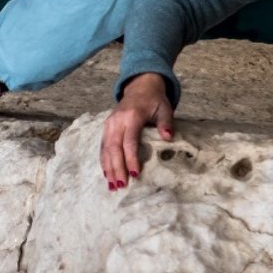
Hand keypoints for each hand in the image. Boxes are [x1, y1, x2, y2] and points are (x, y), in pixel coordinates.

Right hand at [102, 73, 175, 188]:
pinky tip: (107, 175)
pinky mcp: (107, 127)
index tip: (135, 173)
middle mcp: (117, 121)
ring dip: (108, 168)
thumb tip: (168, 138)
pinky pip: (103, 146)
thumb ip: (166, 123)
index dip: (131, 158)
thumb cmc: (154, 100)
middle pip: (114, 148)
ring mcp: (109, 124)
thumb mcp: (164, 108)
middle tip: (121, 186)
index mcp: (131, 116)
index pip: (129, 141)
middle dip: (117, 168)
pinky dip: (104, 161)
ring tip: (112, 186)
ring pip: (106, 149)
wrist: (140, 86)